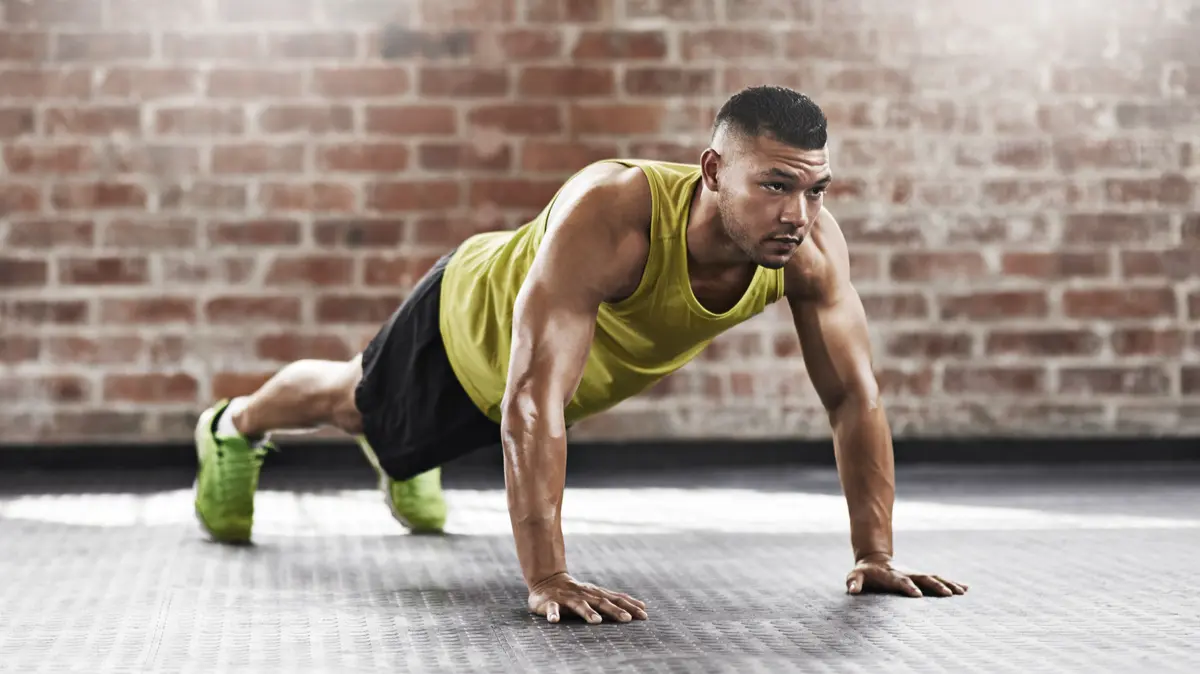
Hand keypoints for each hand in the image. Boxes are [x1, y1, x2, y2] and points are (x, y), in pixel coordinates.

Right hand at [527, 572, 648, 623]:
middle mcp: (584, 595)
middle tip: (627, 619)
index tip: (643, 614)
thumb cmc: (577, 591)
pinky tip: (554, 620)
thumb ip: (617, 601)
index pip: (616, 599)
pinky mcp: (551, 602)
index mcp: (596, 594)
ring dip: (588, 612)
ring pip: (579, 605)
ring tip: (596, 621)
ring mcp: (568, 599)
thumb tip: (643, 606)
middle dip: (614, 610)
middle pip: (602, 602)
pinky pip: (552, 609)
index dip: (630, 606)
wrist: (547, 581)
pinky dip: (553, 614)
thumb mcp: (598, 594)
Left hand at [845, 554, 967, 597]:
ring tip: (962, 592)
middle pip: (923, 578)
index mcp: (892, 575)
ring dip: (948, 584)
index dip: (909, 587)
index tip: (918, 595)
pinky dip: (952, 583)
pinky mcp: (922, 577)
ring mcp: (916, 574)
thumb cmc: (865, 573)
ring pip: (935, 577)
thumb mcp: (856, 576)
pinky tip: (966, 588)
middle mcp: (908, 573)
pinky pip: (939, 579)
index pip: (901, 581)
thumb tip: (852, 590)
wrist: (875, 560)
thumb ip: (854, 582)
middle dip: (935, 585)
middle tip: (948, 594)